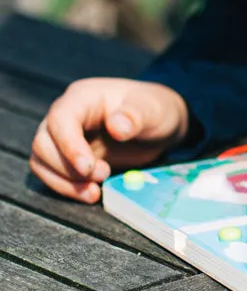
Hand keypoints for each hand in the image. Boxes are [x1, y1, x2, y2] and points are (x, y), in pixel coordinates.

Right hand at [30, 78, 189, 203]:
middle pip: (44, 143)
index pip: (61, 119)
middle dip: (67, 167)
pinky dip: (67, 188)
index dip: (68, 145)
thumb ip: (136, 116)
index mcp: (84, 97)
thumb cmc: (156, 110)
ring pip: (42, 162)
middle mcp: (67, 115)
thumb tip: (117, 127)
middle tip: (102, 176)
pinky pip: (53, 174)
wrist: (160, 125)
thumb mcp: (154, 110)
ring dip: (64, 182)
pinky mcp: (67, 158)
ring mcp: (64, 137)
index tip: (88, 168)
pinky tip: (91, 194)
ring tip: (95, 192)